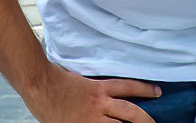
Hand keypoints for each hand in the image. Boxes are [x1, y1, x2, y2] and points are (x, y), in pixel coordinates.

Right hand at [20, 64, 158, 122]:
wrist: (38, 84)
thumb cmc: (54, 79)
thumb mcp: (79, 78)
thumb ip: (94, 87)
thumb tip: (106, 92)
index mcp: (99, 88)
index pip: (129, 87)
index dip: (146, 89)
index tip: (157, 92)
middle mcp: (99, 104)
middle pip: (131, 112)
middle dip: (147, 120)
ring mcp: (91, 118)